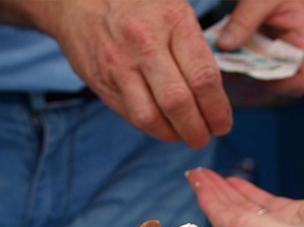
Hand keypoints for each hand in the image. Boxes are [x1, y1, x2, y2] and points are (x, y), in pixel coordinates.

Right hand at [35, 0, 231, 147]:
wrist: (80, 3)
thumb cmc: (137, 5)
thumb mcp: (174, 8)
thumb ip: (194, 46)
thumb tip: (215, 91)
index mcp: (172, 21)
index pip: (202, 76)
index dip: (217, 108)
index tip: (222, 123)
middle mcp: (145, 44)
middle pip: (177, 102)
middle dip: (197, 129)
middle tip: (206, 137)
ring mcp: (120, 67)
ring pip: (151, 117)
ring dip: (172, 134)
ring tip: (184, 136)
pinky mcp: (103, 83)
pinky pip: (130, 115)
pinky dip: (151, 127)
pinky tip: (163, 126)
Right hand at [188, 162, 303, 226]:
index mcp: (291, 217)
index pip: (261, 201)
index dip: (245, 189)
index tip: (232, 180)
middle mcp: (269, 226)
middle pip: (237, 204)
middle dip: (220, 188)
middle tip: (204, 176)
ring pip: (224, 206)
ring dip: (209, 189)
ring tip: (194, 175)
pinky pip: (219, 212)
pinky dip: (206, 196)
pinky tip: (197, 183)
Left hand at [216, 0, 303, 95]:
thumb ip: (245, 20)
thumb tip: (225, 45)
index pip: (298, 83)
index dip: (275, 85)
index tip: (251, 70)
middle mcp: (292, 50)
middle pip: (274, 83)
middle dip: (250, 77)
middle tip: (227, 65)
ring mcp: (276, 49)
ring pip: (257, 74)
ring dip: (238, 69)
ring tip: (221, 58)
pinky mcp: (260, 45)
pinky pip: (246, 61)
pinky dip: (232, 59)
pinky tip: (219, 50)